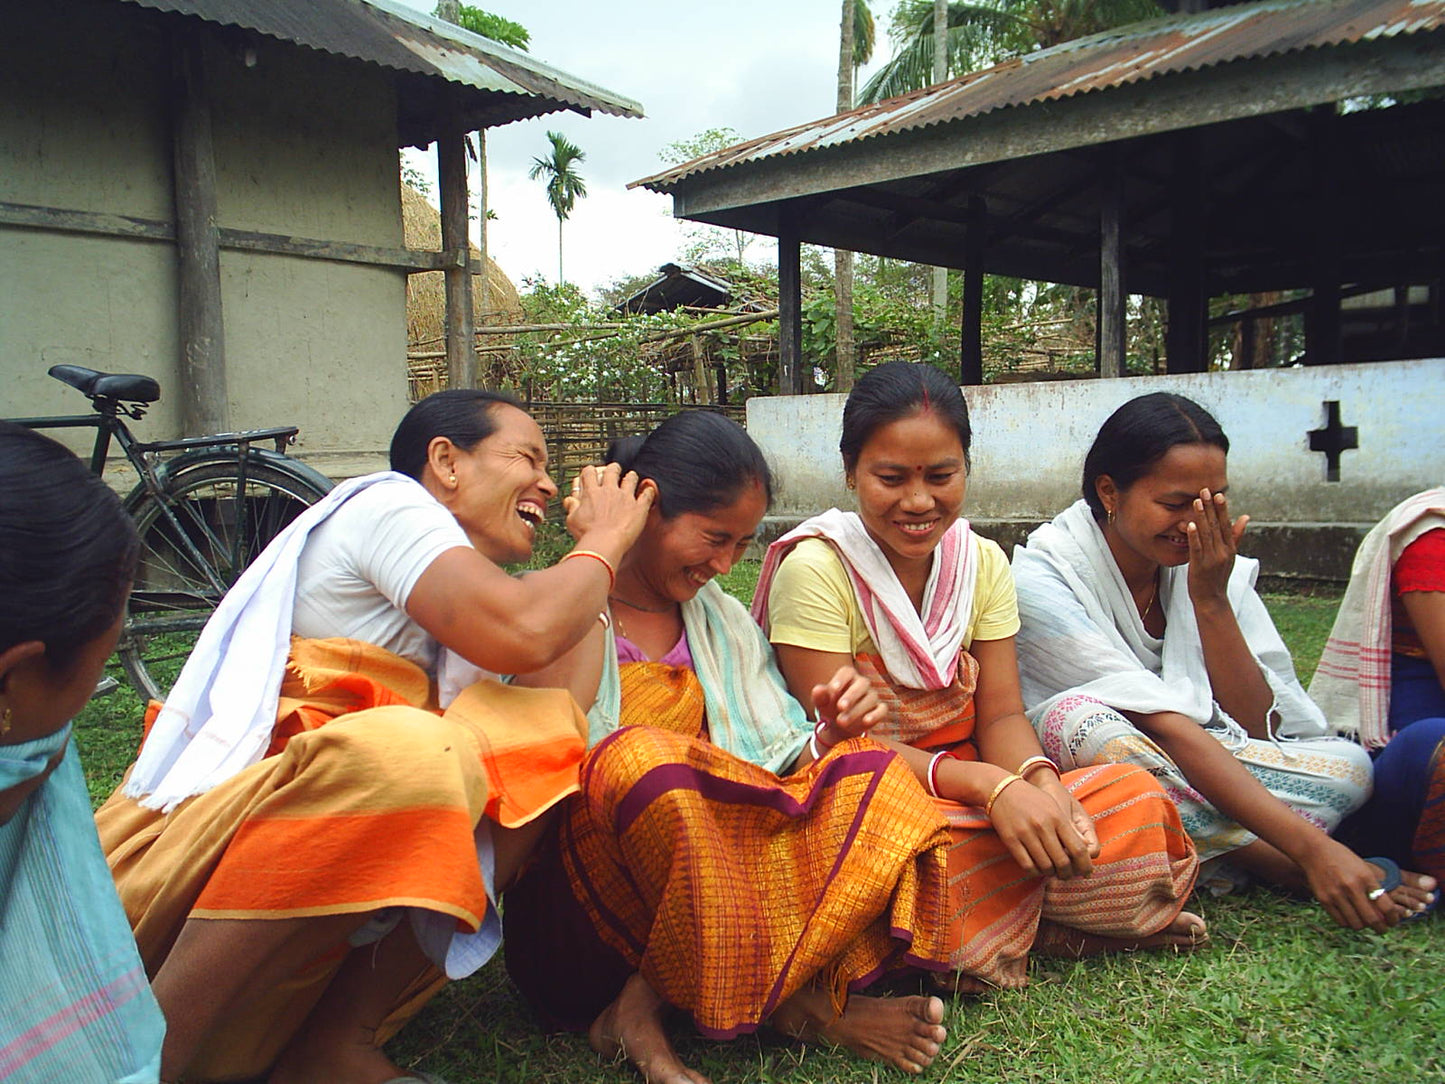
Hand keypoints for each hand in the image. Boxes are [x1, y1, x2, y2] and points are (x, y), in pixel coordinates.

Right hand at [563, 463, 655, 552]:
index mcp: (592, 493)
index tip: (592, 473)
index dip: (590, 471)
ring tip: (631, 477)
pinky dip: (649, 490)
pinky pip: (647, 494)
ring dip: (631, 477)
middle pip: (612, 470)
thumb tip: (569, 500)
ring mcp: (626, 497)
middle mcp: (609, 491)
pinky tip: (649, 489)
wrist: (604, 543)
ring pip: (631, 478)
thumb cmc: (587, 534)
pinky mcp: (639, 507)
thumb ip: (572, 507)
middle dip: (613, 468)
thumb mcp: (572, 520)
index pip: (590, 472)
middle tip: (614, 470)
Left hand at [812, 665, 886, 740]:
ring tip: (841, 721)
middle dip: (851, 695)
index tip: (832, 689)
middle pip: (862, 683)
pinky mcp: (879, 709)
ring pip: (870, 698)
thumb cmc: (830, 706)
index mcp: (848, 677)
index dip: (841, 679)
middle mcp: (862, 684)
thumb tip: (817, 689)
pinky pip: (882, 709)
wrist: (840, 722)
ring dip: (857, 710)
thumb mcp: (821, 702)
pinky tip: (866, 721)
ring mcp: (872, 696)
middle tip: (840, 707)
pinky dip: (875, 715)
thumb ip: (819, 695)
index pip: (847, 672)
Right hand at [988, 774, 1093, 879]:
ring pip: (1045, 866)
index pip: (1078, 849)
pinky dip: (1035, 872)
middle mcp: (1042, 826)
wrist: (1002, 789)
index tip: (1086, 873)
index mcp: (1057, 817)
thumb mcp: (1054, 807)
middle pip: (1062, 862)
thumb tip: (1084, 850)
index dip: (1085, 865)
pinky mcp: (1011, 840)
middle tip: (1067, 875)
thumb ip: (1069, 828)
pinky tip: (1037, 868)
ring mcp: (1025, 833)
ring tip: (1051, 871)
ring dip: (1051, 873)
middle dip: (1067, 874)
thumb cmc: (1032, 799)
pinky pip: (1027, 865)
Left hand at [1185, 487, 1247, 606]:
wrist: (1212, 599)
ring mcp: (1212, 559)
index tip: (1218, 493)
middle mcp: (1223, 552)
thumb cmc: (1218, 576)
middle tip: (1205, 490)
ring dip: (1201, 517)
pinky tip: (1190, 524)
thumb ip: (1236, 535)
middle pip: (1216, 526)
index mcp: (1230, 548)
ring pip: (1206, 534)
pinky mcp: (1200, 566)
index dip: (1222, 508)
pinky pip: (1197, 548)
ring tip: (1196, 501)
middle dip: (1211, 507)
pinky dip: (1194, 536)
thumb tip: (1246, 516)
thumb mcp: (1230, 555)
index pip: (1226, 524)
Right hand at [1300, 839, 1408, 932]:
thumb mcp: (1363, 869)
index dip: (1393, 919)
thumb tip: (1384, 912)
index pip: (1387, 907)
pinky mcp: (1324, 899)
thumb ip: (1373, 888)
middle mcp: (1351, 887)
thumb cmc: (1341, 858)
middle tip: (1382, 928)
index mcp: (1365, 878)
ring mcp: (1336, 894)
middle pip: (1372, 919)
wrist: (1314, 851)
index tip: (1393, 921)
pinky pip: (1341, 921)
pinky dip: (1348, 923)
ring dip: (1364, 926)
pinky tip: (1350, 917)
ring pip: (1356, 924)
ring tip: (1364, 922)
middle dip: (1381, 928)